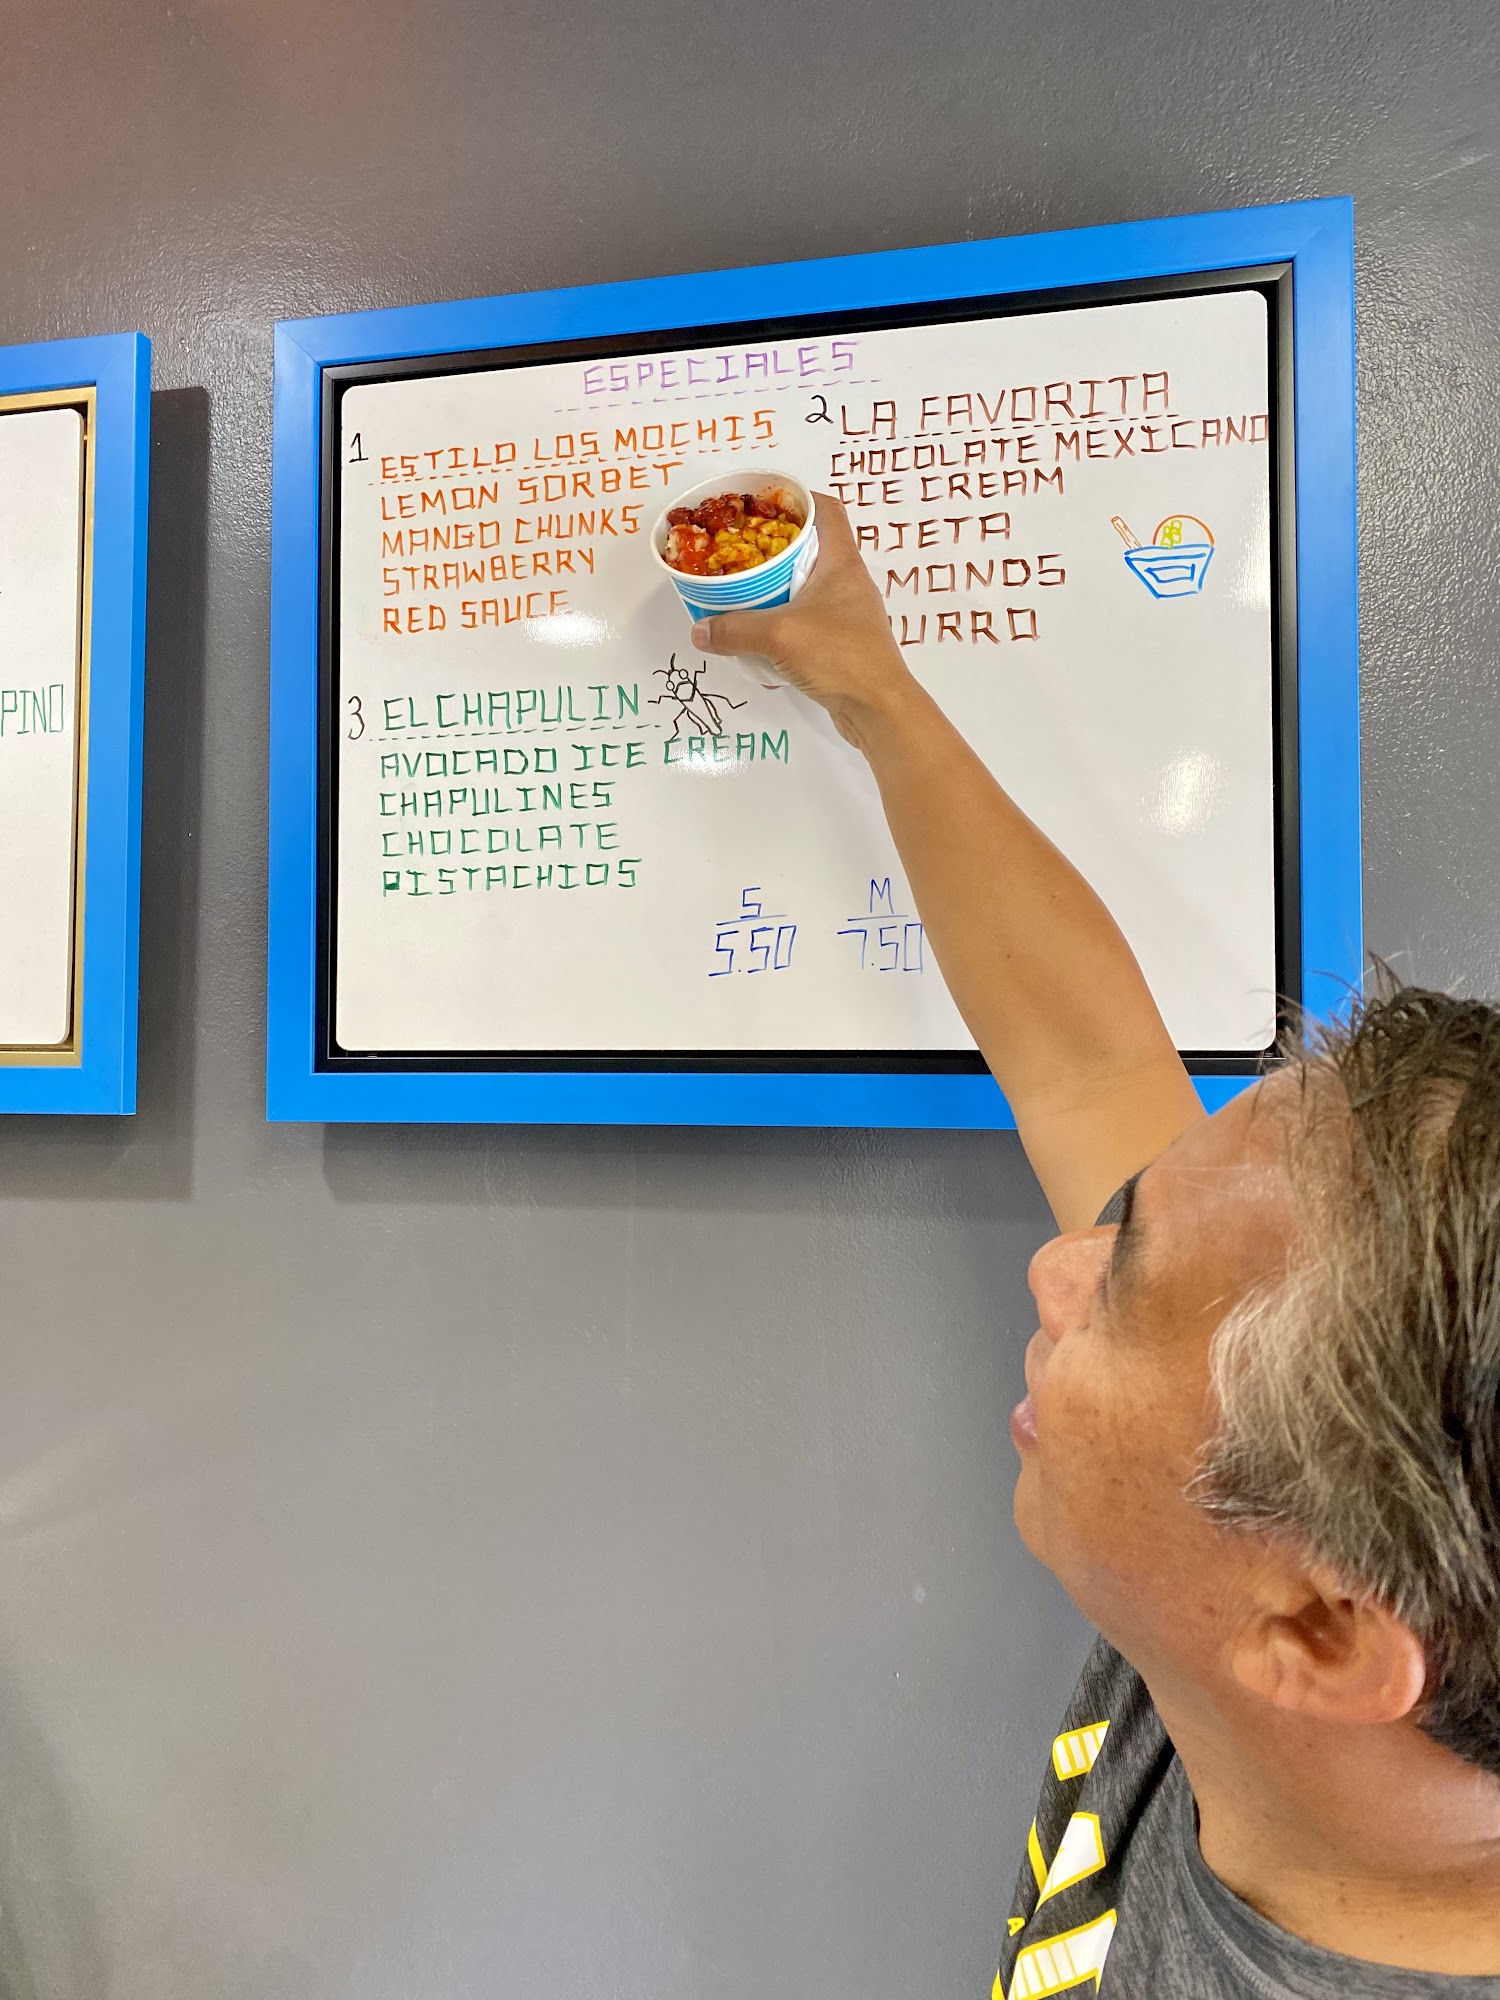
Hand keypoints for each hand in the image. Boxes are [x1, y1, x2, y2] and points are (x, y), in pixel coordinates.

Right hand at [691, 493, 921, 750]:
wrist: (878, 709)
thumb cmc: (839, 656)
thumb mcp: (778, 636)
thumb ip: (735, 630)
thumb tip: (700, 630)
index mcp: (841, 562)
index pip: (826, 509)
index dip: (796, 499)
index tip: (761, 505)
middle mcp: (847, 581)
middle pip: (811, 547)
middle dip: (774, 547)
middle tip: (739, 552)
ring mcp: (847, 614)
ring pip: (806, 587)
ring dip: (775, 588)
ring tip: (741, 593)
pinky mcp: (842, 643)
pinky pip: (807, 620)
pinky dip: (782, 622)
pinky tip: (758, 637)